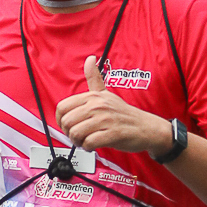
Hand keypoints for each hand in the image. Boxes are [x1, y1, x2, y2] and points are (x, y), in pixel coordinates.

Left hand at [55, 58, 173, 155]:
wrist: (146, 127)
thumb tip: (89, 59)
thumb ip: (95, 78)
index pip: (62, 107)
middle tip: (78, 136)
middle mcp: (98, 105)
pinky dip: (88, 147)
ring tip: (85, 141)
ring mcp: (105, 119)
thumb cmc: (123, 113)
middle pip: (67, 122)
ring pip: (76, 133)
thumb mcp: (107, 93)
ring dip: (78, 142)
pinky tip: (93, 145)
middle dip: (69, 133)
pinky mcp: (112, 134)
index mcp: (93, 96)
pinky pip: (89, 143)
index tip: (68, 125)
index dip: (60, 120)